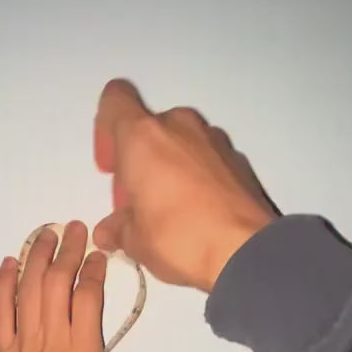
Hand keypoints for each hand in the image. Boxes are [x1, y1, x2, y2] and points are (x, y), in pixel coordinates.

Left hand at [0, 221, 186, 351]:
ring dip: (37, 257)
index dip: (93, 271)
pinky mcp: (2, 350)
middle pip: (58, 283)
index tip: (99, 253)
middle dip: (67, 251)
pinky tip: (9, 263)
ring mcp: (24, 341)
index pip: (88, 298)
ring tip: (45, 233)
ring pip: (30, 290)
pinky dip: (4, 284)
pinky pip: (1, 310)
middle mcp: (53, 338)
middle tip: (74, 227)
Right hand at [93, 79, 278, 293]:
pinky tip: (197, 216)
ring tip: (169, 215)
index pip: (115, 100)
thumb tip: (109, 231)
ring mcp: (214, 140)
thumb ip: (118, 229)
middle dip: (139, 163)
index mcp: (143, 137)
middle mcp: (179, 126)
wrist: (246, 251)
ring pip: (180, 144)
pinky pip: (206, 161)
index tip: (111, 169)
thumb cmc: (179, 238)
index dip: (105, 131)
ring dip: (168, 170)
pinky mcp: (239, 161)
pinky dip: (196, 180)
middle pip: (149, 130)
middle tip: (138, 206)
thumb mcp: (136, 241)